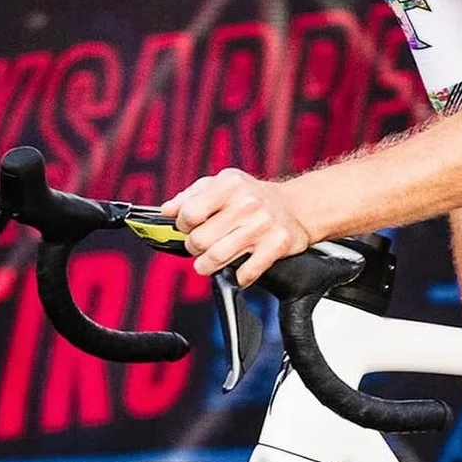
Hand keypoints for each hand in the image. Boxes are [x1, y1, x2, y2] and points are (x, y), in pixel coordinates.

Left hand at [159, 169, 312, 284]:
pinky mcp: (277, 245)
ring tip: (211, 260)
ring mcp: (262, 225)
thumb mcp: (220, 185)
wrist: (296, 206)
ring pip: (215, 259)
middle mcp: (247, 203)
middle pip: (198, 241)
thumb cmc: (252, 197)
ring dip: (207, 265)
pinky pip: (245, 273)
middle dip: (194, 248)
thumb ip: (189, 197)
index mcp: (229, 184)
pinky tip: (239, 268)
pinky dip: (238, 277)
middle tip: (201, 245)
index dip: (183, 225)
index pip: (188, 214)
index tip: (189, 227)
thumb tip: (165, 212)